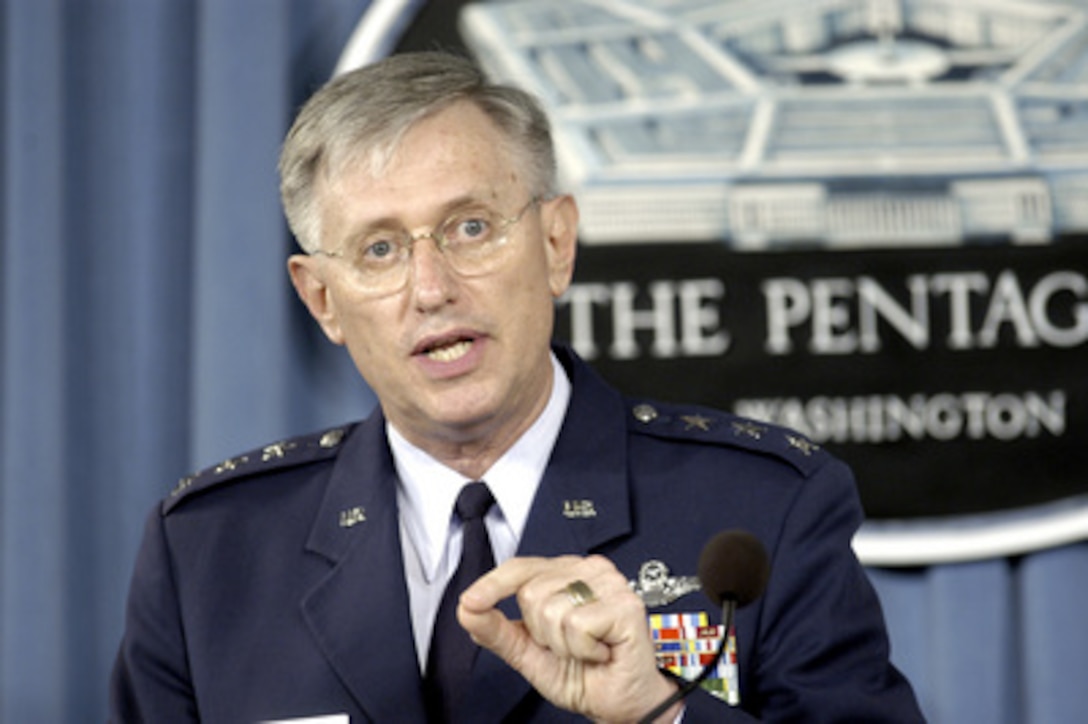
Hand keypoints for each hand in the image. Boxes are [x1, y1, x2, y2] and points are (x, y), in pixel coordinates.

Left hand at [457, 554, 681, 722]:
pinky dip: (583, 649)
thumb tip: (467, 608)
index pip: (520, 567)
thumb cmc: (583, 674)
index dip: (492, 585)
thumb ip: (497, 630)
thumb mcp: (529, 653)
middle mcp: (589, 570)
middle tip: (569, 646)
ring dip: (563, 644)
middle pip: (531, 592)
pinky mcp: (625, 605)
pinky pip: (577, 625)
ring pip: (551, 608)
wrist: (620, 705)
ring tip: (586, 650)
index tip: (471, 601)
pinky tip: (601, 652)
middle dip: (541, 632)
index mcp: (566, 573)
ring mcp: (611, 584)